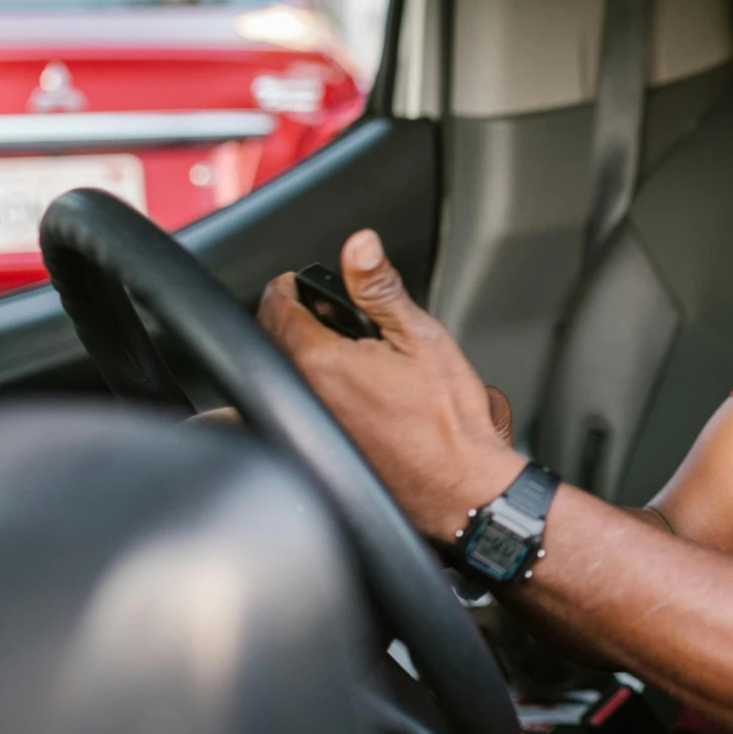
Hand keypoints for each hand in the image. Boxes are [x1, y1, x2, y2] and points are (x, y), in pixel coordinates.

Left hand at [258, 229, 526, 543]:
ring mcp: (305, 429)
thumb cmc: (449, 423)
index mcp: (321, 362)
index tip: (300, 281)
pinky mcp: (315, 452)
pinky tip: (342, 396)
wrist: (459, 488)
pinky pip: (290, 413)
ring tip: (340, 351)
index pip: (276, 307)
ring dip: (298, 357)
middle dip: (294, 318)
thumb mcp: (422, 338)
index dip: (289, 285)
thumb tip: (360, 245)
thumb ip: (381, 288)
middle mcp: (303, 398)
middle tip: (326, 312)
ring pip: (281, 378)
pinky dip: (303, 397)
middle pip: (273, 341)